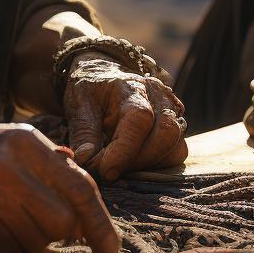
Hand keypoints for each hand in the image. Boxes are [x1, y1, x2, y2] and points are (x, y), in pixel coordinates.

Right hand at [0, 119, 120, 252]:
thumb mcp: (4, 139)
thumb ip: (45, 160)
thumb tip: (83, 188)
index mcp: (26, 141)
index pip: (80, 186)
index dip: (99, 223)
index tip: (109, 249)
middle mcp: (11, 163)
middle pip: (62, 222)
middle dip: (61, 237)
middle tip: (47, 235)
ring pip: (36, 241)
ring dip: (33, 247)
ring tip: (13, 230)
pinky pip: (7, 249)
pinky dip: (10, 252)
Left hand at [64, 54, 187, 181]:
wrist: (105, 80)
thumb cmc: (91, 91)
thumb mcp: (78, 103)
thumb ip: (83, 131)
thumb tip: (84, 159)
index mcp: (132, 89)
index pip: (139, 120)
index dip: (125, 151)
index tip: (107, 173)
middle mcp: (159, 99)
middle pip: (165, 136)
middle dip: (136, 162)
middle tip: (106, 173)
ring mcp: (171, 114)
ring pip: (175, 149)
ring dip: (146, 166)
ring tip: (116, 168)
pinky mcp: (175, 130)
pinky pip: (175, 154)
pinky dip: (155, 166)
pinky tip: (132, 164)